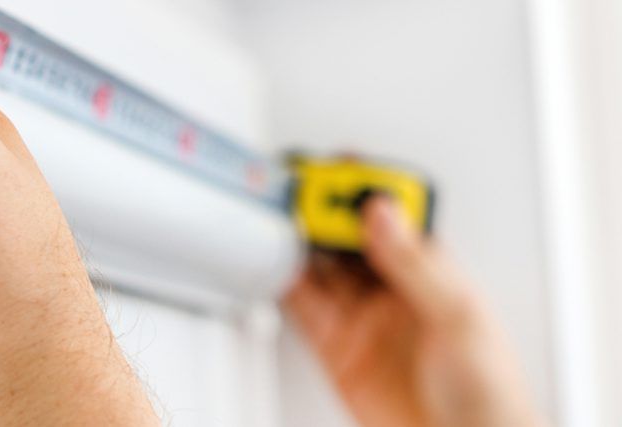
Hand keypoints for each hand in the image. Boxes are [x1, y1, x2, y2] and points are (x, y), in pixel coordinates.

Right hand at [283, 198, 544, 426]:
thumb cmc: (487, 394)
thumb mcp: (457, 317)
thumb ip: (414, 263)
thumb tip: (383, 212)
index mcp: (431, 273)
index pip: (391, 218)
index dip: (365, 190)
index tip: (339, 170)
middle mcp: (394, 292)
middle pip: (349, 238)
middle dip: (323, 210)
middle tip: (297, 190)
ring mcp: (362, 320)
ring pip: (321, 266)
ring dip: (300, 241)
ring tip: (279, 216)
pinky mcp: (336, 349)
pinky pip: (302, 307)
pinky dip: (283, 283)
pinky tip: (274, 261)